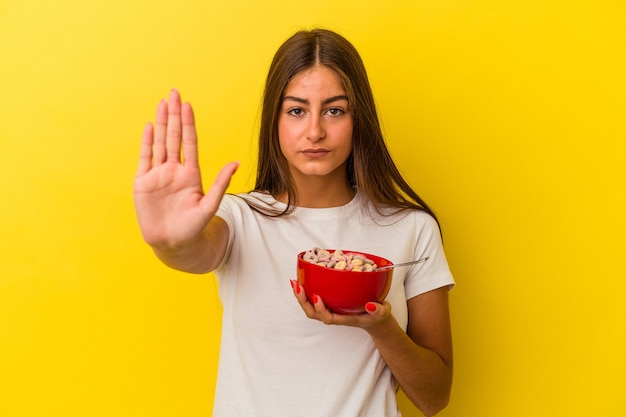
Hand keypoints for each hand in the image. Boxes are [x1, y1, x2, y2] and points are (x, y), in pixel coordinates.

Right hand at [133, 89, 237, 250]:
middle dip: (174, 115)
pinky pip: (145, 159)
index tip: (188, 106)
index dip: (188, 124)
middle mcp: (174, 170)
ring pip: (159, 143)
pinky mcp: (143, 184)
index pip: (189, 143)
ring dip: (160, 123)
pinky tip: (149, 127)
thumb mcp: (210, 205)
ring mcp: (158, 175)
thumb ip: (220, 183)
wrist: (172, 244)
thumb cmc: (193, 227)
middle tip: (174, 93)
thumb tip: (236, 163)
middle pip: (173, 137)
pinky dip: (146, 143)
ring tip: (162, 103)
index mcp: (191, 174)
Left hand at [290, 280, 392, 329]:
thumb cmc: (377, 315)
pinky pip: (313, 300)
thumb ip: (378, 311)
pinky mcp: (329, 304)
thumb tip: (370, 306)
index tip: (317, 297)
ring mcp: (330, 310)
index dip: (320, 309)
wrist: (375, 319)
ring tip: (295, 282)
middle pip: (313, 314)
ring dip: (301, 296)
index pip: (328, 318)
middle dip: (303, 301)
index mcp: (345, 319)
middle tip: (298, 286)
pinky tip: (302, 280)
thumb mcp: (382, 313)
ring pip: (310, 308)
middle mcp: (334, 315)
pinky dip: (306, 291)